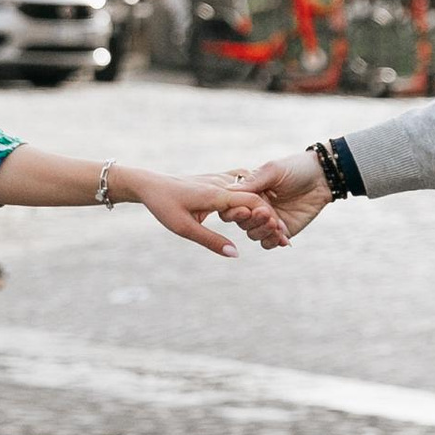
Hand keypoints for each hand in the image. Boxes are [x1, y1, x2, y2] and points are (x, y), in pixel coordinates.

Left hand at [122, 167, 293, 257]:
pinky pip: (242, 189)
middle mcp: (223, 184)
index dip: (270, 220)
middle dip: (273, 220)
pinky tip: (262, 214)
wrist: (149, 184)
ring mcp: (220, 180)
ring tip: (277, 230)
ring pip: (252, 192)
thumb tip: (235, 254)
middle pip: (257, 199)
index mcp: (217, 194)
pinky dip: (255, 202)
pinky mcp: (217, 181)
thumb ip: (211, 241)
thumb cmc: (164, 206)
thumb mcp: (184, 228)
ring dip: (266, 211)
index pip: (253, 203)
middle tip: (285, 240)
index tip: (282, 238)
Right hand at [240, 151, 331, 241]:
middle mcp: (256, 208)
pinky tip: (281, 236)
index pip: (233, 206)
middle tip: (265, 212)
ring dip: (262, 230)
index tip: (244, 209)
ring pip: (254, 234)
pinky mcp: (283, 231)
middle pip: (242, 222)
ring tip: (275, 222)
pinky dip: (273, 240)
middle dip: (252, 220)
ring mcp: (268, 220)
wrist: (322, 177)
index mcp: (250, 192)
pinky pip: (270, 242)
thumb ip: (252, 182)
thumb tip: (227, 189)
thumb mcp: (272, 170)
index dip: (235, 210)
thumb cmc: (295, 168)